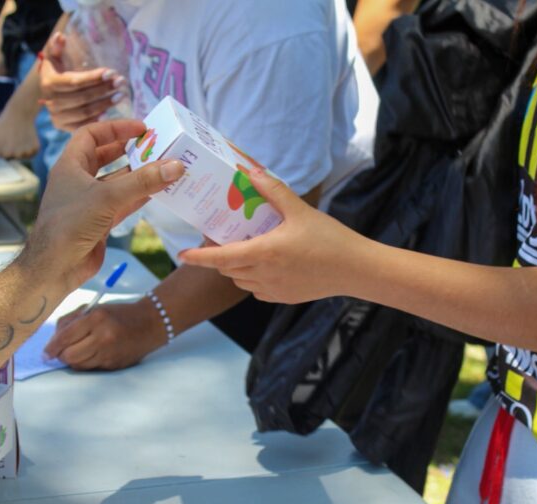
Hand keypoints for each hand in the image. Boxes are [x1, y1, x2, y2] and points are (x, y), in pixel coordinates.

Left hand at [0, 105, 39, 160]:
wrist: (20, 112)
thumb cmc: (3, 123)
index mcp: (5, 153)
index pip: (3, 156)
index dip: (2, 147)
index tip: (4, 138)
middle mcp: (17, 154)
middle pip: (13, 157)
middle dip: (12, 149)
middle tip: (11, 136)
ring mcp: (27, 152)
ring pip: (23, 156)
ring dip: (21, 149)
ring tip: (19, 136)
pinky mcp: (36, 148)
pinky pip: (32, 153)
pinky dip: (30, 148)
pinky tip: (26, 138)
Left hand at [20, 119, 183, 291]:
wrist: (56, 266)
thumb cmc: (71, 223)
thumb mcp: (108, 197)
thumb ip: (143, 181)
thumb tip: (175, 165)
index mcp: (71, 165)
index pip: (91, 135)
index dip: (115, 128)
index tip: (140, 128)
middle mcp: (78, 181)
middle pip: (105, 157)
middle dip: (129, 151)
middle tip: (154, 147)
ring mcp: (89, 202)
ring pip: (116, 182)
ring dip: (137, 176)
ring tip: (162, 168)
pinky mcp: (99, 222)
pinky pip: (122, 203)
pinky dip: (138, 197)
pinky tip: (157, 193)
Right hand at [40, 32, 127, 130]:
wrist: (49, 95)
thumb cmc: (56, 73)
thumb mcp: (53, 58)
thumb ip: (56, 47)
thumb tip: (60, 36)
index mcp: (49, 83)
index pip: (75, 82)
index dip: (94, 78)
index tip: (112, 72)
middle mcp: (51, 102)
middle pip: (83, 98)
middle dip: (104, 90)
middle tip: (121, 82)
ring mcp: (57, 117)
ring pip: (86, 112)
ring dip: (106, 104)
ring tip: (121, 95)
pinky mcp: (64, 128)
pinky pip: (84, 126)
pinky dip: (98, 120)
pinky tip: (111, 112)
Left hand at [44, 300, 165, 369]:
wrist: (150, 323)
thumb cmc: (119, 314)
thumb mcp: (95, 309)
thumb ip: (71, 321)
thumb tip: (53, 341)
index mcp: (96, 318)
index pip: (65, 337)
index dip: (51, 347)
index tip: (45, 353)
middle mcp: (103, 337)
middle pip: (69, 355)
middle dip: (61, 355)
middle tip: (61, 352)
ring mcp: (110, 353)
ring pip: (79, 365)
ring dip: (72, 360)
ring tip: (77, 350)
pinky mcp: (115, 364)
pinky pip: (91, 368)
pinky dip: (86, 363)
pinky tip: (90, 354)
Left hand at [178, 169, 364, 302]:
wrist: (355, 269)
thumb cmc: (330, 239)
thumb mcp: (301, 210)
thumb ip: (274, 191)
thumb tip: (252, 173)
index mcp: (264, 253)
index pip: (221, 258)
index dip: (199, 258)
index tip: (182, 256)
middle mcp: (264, 275)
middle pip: (228, 269)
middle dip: (218, 257)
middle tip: (219, 239)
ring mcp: (273, 289)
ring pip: (241, 281)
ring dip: (235, 268)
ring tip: (243, 249)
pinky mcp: (284, 297)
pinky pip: (257, 290)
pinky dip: (252, 279)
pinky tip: (265, 265)